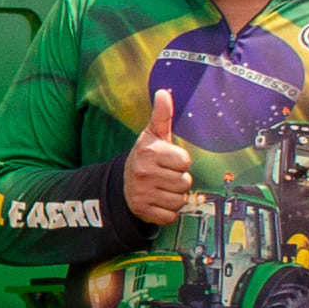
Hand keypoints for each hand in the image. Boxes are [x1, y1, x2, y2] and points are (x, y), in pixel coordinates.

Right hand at [118, 85, 194, 224]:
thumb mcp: (153, 135)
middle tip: (165, 176)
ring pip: (179, 200)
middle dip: (179, 180)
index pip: (185, 161)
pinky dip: (168, 212)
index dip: (180, 162)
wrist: (123, 183)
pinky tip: (159, 201)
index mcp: (149, 152)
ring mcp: (142, 193)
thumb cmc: (145, 157)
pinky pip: (170, 216)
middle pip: (184, 182)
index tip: (169, 161)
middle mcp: (144, 172)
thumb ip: (161, 115)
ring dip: (175, 196)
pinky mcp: (143, 211)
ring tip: (162, 188)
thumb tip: (163, 92)